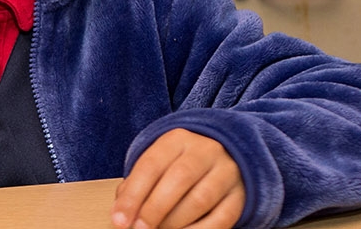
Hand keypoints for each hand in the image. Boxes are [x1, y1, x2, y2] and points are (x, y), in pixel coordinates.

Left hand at [111, 129, 243, 228]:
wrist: (223, 155)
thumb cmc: (177, 164)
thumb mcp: (156, 164)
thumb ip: (137, 185)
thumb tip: (122, 214)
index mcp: (177, 139)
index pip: (151, 165)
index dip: (133, 196)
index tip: (120, 220)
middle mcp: (206, 151)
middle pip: (178, 179)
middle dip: (153, 210)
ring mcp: (228, 172)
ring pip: (200, 200)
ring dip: (175, 223)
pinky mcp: (241, 195)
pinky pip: (222, 218)